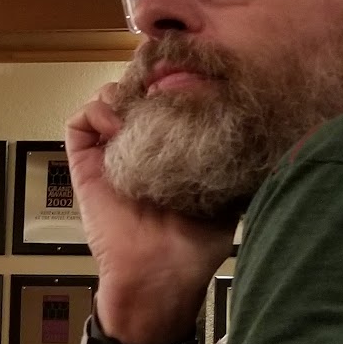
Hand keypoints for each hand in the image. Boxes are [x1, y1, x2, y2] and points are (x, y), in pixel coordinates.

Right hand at [65, 83, 235, 343]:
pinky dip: (93, 111)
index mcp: (171, 150)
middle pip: (134, 90)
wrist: (158, 275)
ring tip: (137, 106)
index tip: (190, 68)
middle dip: (146, 77)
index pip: (167, 98)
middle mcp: (139, 147)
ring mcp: (110, 154)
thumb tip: (264, 128)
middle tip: (161, 78)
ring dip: (118, 92)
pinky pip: (78, 124)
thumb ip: (239, 163)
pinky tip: (117, 123)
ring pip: (104, 100)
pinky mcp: (86, 166)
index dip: (174, 78)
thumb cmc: (195, 245)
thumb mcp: (230, 195)